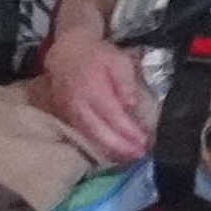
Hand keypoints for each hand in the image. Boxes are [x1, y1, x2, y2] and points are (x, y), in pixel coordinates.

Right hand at [35, 25, 156, 165]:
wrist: (66, 53)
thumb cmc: (97, 56)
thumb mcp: (118, 60)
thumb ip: (125, 82)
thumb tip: (131, 105)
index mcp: (94, 90)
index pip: (113, 116)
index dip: (128, 132)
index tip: (144, 141)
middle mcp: (79, 105)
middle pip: (99, 132)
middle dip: (121, 147)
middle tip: (139, 155)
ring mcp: (70, 113)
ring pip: (90, 137)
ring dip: (110, 150)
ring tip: (129, 158)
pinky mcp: (67, 117)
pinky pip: (83, 135)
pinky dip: (98, 145)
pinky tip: (113, 151)